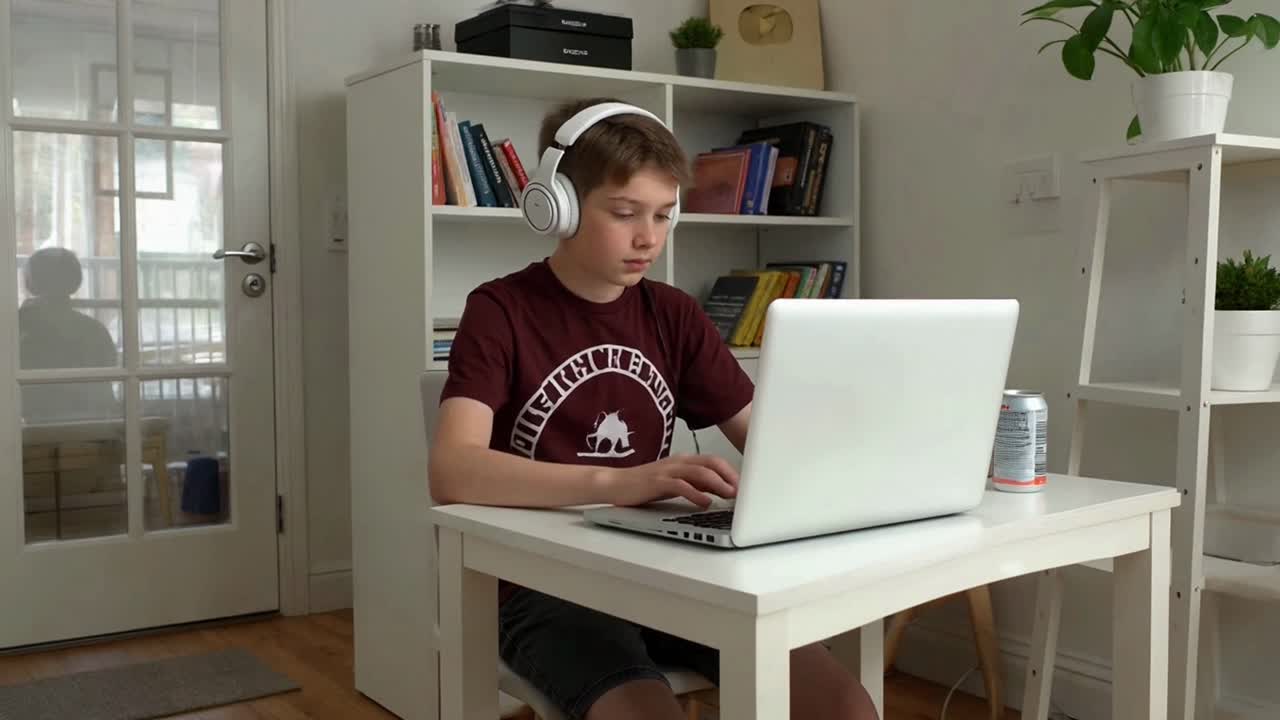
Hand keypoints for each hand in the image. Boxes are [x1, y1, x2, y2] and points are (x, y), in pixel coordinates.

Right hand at [600, 454, 739, 508]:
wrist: (616, 484)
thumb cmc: (646, 485)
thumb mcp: (675, 483)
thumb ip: (696, 484)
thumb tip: (720, 490)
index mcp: (684, 461)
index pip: (714, 461)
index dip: (731, 471)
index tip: (745, 486)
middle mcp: (678, 462)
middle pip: (711, 462)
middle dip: (729, 475)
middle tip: (742, 490)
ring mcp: (668, 470)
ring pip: (699, 472)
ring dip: (718, 483)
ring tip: (730, 495)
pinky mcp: (658, 482)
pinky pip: (681, 485)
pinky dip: (696, 494)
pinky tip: (705, 503)